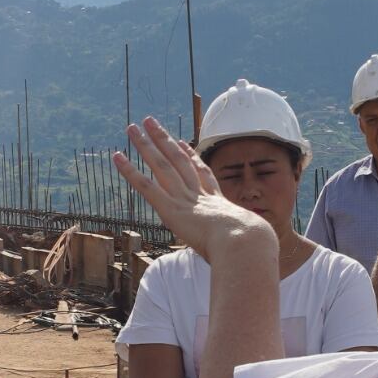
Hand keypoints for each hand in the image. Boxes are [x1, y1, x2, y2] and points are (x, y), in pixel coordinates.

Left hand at [112, 118, 273, 260]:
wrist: (244, 242)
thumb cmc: (252, 247)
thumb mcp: (252, 243)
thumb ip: (249, 244)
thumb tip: (260, 254)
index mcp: (218, 203)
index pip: (202, 175)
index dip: (192, 158)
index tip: (184, 144)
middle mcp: (199, 195)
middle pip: (178, 160)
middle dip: (164, 141)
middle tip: (151, 123)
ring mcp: (184, 199)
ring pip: (161, 165)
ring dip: (145, 145)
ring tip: (133, 127)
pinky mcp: (170, 209)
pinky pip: (146, 187)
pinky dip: (130, 172)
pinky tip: (118, 157)